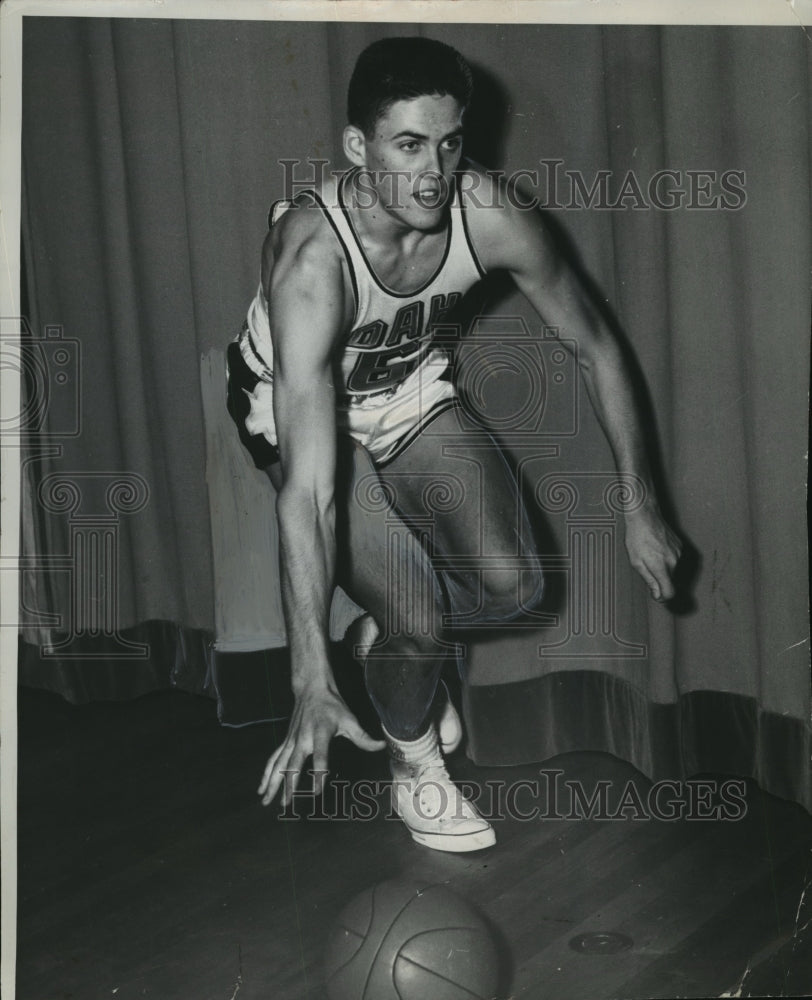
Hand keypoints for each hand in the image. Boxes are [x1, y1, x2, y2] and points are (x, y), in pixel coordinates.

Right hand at [257, 683, 385, 806]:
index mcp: (320, 733)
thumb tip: (382, 746)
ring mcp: (291, 740)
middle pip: (293, 764)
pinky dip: (266, 774)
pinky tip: (262, 789)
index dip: (318, 773)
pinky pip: (273, 759)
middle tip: (286, 804)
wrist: (311, 689)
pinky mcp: (285, 741)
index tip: (316, 791)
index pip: (320, 757)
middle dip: (289, 785)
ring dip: (272, 783)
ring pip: (279, 764)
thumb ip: (363, 737)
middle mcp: (302, 738)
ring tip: (266, 802)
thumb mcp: (350, 720)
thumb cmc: (332, 706)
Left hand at [624, 502, 681, 601]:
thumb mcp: (636, 562)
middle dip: (659, 579)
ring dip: (662, 568)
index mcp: (662, 567)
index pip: (670, 593)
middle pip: (669, 581)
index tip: (656, 595)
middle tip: (646, 566)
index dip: (663, 598)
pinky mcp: (681, 546)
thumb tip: (658, 594)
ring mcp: (679, 553)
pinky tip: (656, 548)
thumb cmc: (637, 537)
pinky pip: (674, 560)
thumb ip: (649, 580)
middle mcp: (674, 561)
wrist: (645, 515)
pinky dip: (666, 559)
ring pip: (672, 570)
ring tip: (650, 554)